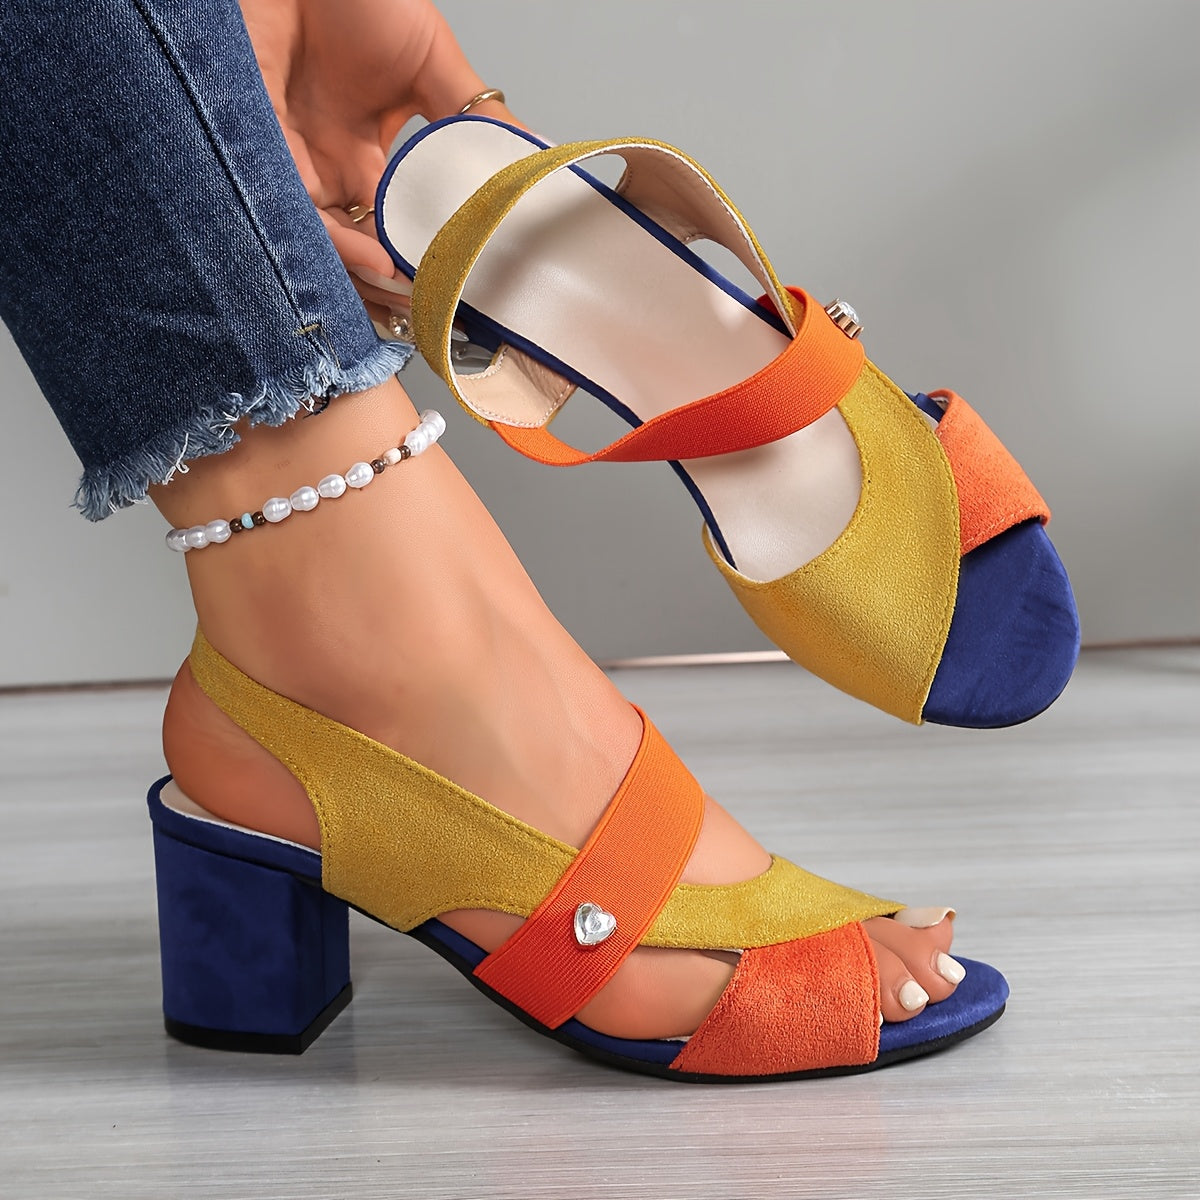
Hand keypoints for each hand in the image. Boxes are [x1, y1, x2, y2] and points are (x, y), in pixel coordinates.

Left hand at [239, 0, 515, 323]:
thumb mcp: (432, 61)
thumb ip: (473, 114)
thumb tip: (528, 158)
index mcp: (364, 153)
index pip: (396, 223)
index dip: (425, 255)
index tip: (461, 280)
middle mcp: (327, 169)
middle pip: (362, 246)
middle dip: (397, 284)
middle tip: (436, 308)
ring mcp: (295, 167)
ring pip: (332, 246)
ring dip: (372, 278)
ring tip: (413, 295)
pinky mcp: (263, 159)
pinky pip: (302, 220)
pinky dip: (340, 247)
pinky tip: (378, 261)